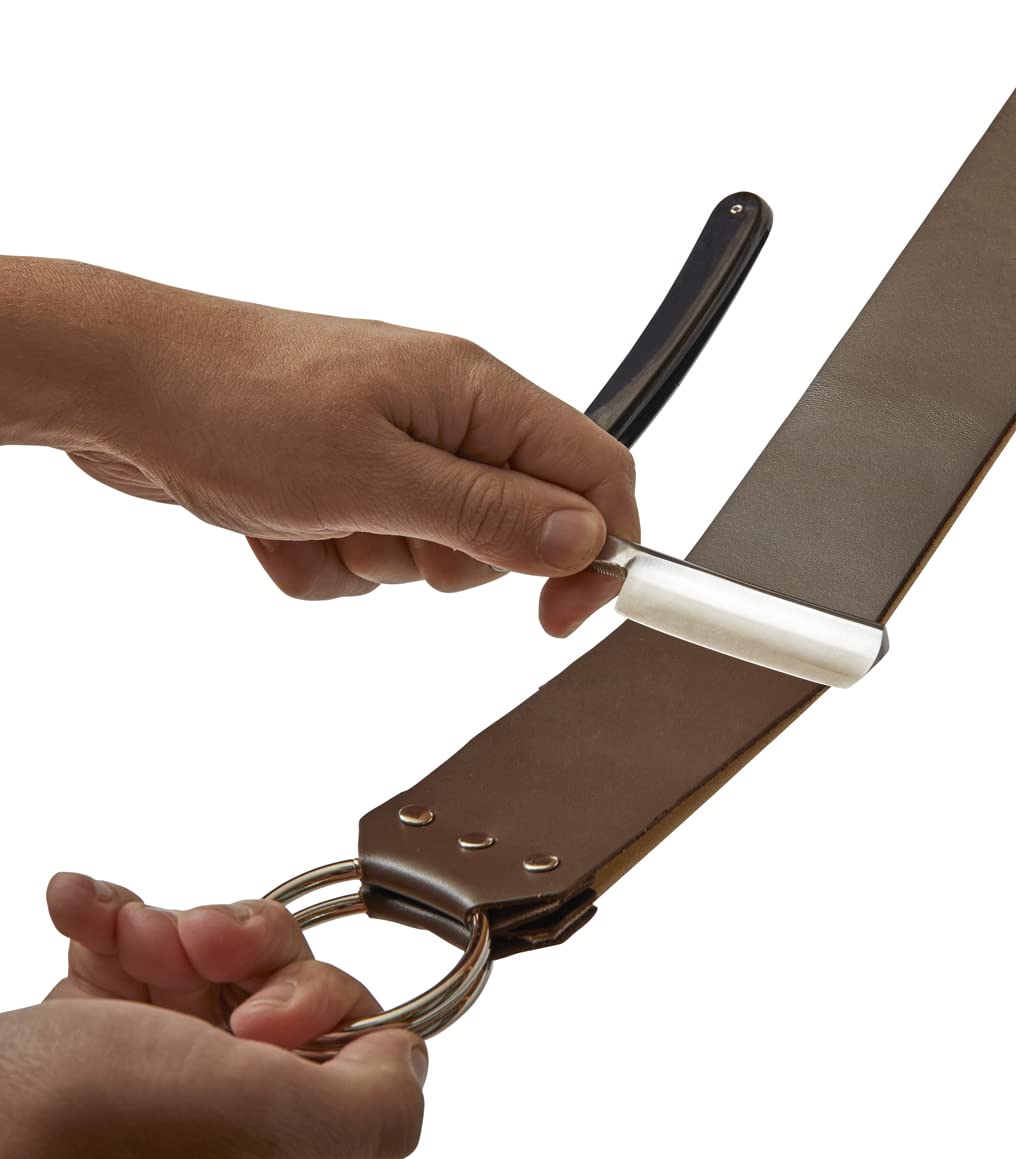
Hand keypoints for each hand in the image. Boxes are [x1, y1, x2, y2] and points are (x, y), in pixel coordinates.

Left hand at [0, 257, 638, 634]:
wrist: (120, 387)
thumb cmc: (235, 404)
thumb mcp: (375, 476)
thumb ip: (489, 513)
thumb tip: (587, 539)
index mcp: (476, 394)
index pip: (594, 475)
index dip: (598, 552)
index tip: (562, 616)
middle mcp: (447, 421)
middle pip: (516, 530)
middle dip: (451, 559)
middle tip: (384, 529)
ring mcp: (396, 453)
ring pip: (436, 556)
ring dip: (375, 559)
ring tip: (314, 512)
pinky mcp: (349, 485)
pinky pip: (370, 562)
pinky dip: (327, 561)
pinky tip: (278, 522)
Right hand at [1, 872, 425, 1158]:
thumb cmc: (81, 1144)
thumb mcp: (262, 1126)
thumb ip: (372, 1106)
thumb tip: (410, 1065)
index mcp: (282, 1156)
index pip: (350, 1039)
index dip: (312, 999)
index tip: (260, 1013)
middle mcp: (227, 1121)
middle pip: (279, 981)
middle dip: (234, 946)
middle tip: (192, 948)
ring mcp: (159, 1075)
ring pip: (209, 955)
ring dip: (162, 927)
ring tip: (122, 932)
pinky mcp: (97, 1039)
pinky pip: (131, 949)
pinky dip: (107, 919)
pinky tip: (77, 906)